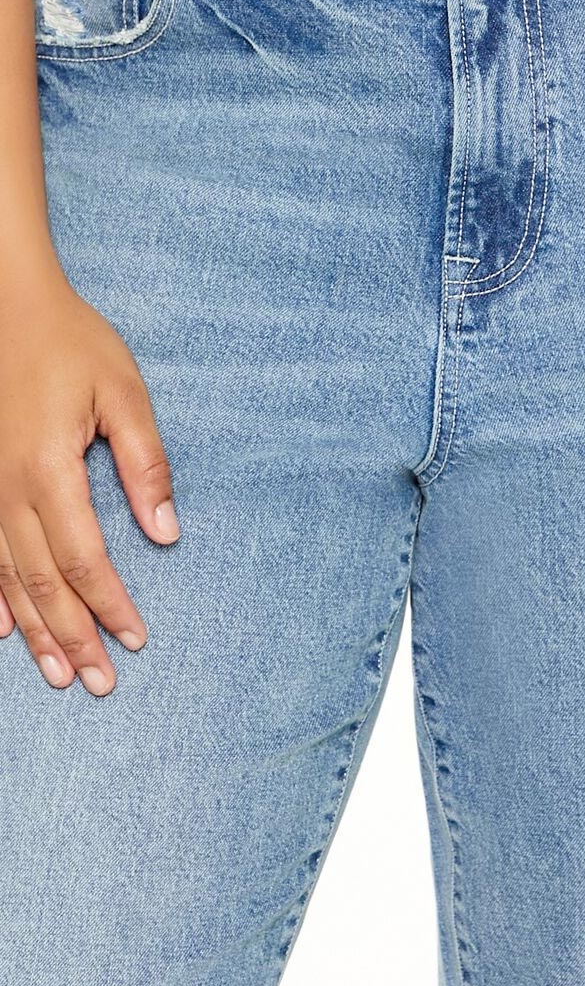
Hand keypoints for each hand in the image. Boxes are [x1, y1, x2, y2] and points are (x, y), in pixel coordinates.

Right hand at [0, 268, 179, 694]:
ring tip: (57, 675)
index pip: (85, 559)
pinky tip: (2, 629)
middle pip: (42, 583)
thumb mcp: (124, 393)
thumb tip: (166, 531)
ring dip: (34, 631)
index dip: (111, 605)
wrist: (4, 303)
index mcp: (49, 470)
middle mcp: (6, 489)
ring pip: (4, 579)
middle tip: (99, 682)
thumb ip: (146, 464)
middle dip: (73, 637)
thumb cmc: (71, 343)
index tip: (137, 639)